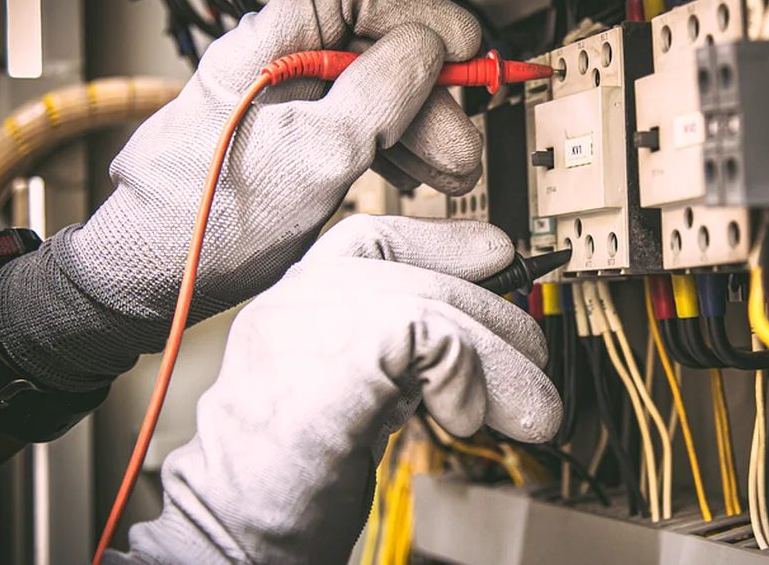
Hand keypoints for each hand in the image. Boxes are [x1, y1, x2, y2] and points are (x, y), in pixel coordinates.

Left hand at [0, 0, 483, 391]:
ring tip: (454, 170)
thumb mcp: (313, 157)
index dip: (411, 12)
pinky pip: (357, 131)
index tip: (457, 47)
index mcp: (263, 50)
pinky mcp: (292, 148)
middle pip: (371, 51)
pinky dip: (396, 150)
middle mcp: (273, 70)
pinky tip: (421, 176)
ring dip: (422, 129)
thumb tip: (426, 51)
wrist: (149, 282)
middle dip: (428, 93)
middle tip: (461, 139)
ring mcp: (283, 110)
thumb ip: (376, 96)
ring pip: (371, 95)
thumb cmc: (205, 225)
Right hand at [102, 216, 561, 563]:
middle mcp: (296, 299)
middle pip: (423, 278)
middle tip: (536, 377)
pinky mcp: (340, 352)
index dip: (443, 243)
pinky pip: (437, 337)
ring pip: (439, 307)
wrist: (232, 527)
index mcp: (295, 303)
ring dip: (502, 364)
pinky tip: (464, 417)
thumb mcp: (355, 393)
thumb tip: (481, 335)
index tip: (497, 255)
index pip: (372, 240)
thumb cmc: (290, 479)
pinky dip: (468, 379)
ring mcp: (310, 320)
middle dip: (498, 327)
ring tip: (531, 410)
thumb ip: (397, 353)